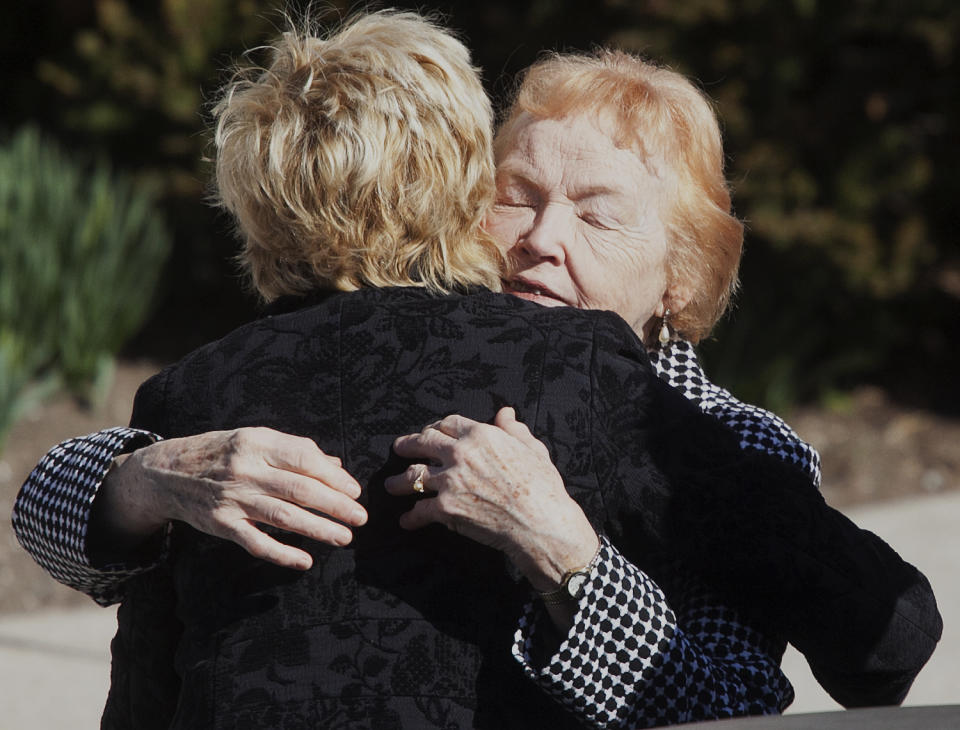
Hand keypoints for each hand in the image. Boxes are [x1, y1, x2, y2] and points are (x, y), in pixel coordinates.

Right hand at [92, 427, 366, 569]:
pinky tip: (305, 561)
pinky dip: (282, 553)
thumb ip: (295, 451)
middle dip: (335, 505)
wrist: (167, 472)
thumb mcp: (255, 440)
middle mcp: (245, 469)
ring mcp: (232, 498)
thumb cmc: (222, 453)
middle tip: (360, 518)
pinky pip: (256, 542)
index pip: (304, 458)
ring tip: (344, 537)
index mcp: (257, 442)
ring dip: (318, 529)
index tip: (354, 491)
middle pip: (299, 489)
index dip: (334, 476)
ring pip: (283, 517)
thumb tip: (337, 465)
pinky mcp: (221, 524)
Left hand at [385, 407, 597, 590]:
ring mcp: (450, 480)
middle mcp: (460, 453)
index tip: (430, 432)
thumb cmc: (542, 486)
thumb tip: (505, 413)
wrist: (540, 522)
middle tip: (399, 448)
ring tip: (391, 485)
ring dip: (399, 482)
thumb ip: (514, 429)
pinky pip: (420, 511)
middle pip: (423, 442)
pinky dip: (412, 518)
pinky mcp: (445, 508)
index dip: (435, 427)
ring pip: (413, 476)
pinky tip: (407, 521)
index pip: (447, 424)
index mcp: (480, 435)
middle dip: (408, 445)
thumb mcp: (532, 449)